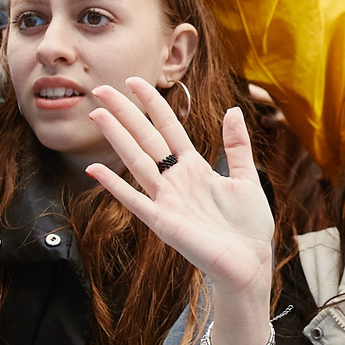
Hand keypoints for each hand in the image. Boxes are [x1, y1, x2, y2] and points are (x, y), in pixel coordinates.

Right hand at [83, 78, 274, 298]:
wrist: (250, 263)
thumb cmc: (248, 226)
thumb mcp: (246, 178)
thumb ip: (237, 146)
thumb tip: (232, 110)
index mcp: (195, 168)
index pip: (168, 128)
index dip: (153, 104)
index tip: (135, 81)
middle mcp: (175, 180)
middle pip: (146, 138)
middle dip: (125, 113)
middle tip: (101, 90)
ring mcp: (166, 200)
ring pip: (136, 161)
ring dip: (116, 138)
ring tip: (97, 114)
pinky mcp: (162, 222)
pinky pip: (134, 200)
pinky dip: (114, 185)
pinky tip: (95, 169)